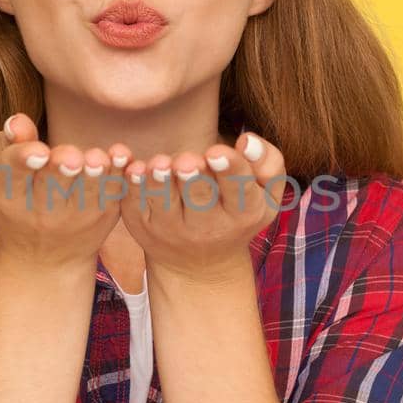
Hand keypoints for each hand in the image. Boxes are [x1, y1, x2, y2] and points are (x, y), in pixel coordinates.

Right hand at [0, 112, 134, 269]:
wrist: (44, 255)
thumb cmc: (16, 196)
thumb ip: (7, 144)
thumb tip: (18, 121)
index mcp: (6, 193)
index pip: (12, 174)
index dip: (24, 161)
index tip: (39, 152)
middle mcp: (38, 211)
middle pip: (50, 186)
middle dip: (61, 169)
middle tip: (70, 158)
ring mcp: (73, 217)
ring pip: (85, 194)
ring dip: (93, 175)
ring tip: (97, 159)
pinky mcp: (101, 216)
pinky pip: (112, 193)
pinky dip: (118, 175)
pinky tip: (122, 156)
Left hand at [120, 130, 288, 284]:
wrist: (202, 263)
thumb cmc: (238, 212)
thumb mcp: (267, 193)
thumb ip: (269, 162)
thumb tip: (247, 140)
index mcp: (243, 212)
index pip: (239, 189)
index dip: (229, 170)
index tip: (216, 152)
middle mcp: (208, 226)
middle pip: (200, 199)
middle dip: (193, 178)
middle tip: (186, 161)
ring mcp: (173, 229)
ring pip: (165, 204)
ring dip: (160, 183)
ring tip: (159, 164)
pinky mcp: (144, 228)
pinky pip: (136, 205)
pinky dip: (133, 188)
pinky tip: (133, 169)